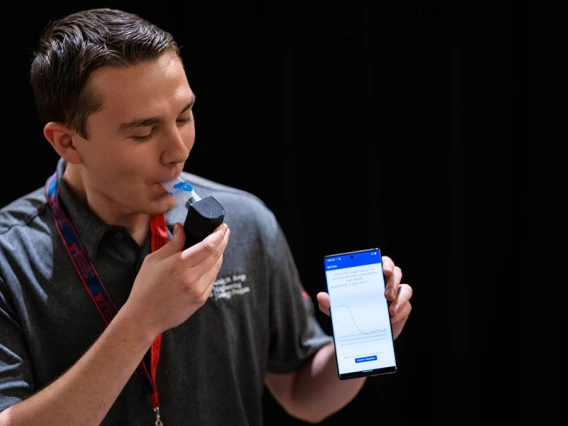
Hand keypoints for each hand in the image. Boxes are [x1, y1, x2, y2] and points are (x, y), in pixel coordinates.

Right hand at [123, 222, 229, 336]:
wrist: (144, 318)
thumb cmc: (145, 288)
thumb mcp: (153, 261)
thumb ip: (172, 243)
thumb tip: (182, 227)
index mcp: (178, 265)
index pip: (208, 246)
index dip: (218, 234)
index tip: (222, 226)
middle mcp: (191, 278)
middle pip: (216, 255)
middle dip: (223, 240)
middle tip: (225, 230)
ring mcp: (198, 290)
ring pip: (216, 267)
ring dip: (220, 254)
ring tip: (218, 244)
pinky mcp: (201, 300)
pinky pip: (212, 279)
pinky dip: (213, 268)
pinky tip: (210, 262)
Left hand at [316, 255, 412, 339]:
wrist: (361, 335)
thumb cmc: (352, 314)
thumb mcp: (339, 310)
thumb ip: (330, 303)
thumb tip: (321, 296)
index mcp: (373, 276)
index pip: (383, 262)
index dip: (385, 263)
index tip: (383, 269)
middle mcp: (387, 282)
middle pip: (397, 273)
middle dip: (393, 281)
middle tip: (385, 294)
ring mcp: (398, 295)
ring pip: (406, 289)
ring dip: (399, 297)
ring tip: (389, 308)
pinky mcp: (403, 309)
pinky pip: (406, 306)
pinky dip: (400, 311)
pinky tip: (391, 317)